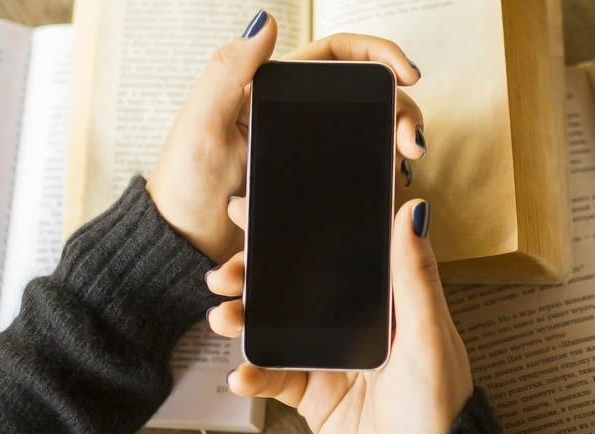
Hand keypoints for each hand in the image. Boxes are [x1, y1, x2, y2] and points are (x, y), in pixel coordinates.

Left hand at [146, 11, 424, 263]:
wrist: (183, 248)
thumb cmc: (183, 188)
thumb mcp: (200, 125)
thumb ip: (228, 72)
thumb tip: (265, 20)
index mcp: (271, 92)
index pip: (336, 56)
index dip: (378, 56)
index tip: (408, 75)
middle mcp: (295, 118)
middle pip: (365, 96)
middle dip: (399, 108)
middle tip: (412, 141)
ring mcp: (308, 154)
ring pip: (369, 134)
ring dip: (395, 142)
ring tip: (405, 167)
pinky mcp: (314, 189)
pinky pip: (360, 174)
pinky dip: (383, 174)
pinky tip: (392, 186)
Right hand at [207, 199, 473, 433]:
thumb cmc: (438, 404)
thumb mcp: (429, 335)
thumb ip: (416, 276)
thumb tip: (412, 212)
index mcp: (378, 300)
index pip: (331, 253)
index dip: (293, 231)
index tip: (256, 211)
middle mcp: (348, 322)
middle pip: (290, 286)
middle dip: (251, 274)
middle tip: (226, 271)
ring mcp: (325, 357)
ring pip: (273, 327)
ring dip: (241, 319)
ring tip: (225, 318)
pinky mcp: (311, 393)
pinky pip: (272, 377)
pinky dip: (251, 375)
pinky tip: (242, 374)